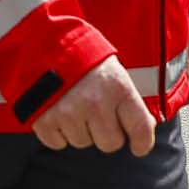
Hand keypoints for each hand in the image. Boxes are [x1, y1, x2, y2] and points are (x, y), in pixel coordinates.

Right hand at [32, 57, 156, 155]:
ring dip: (79, 130)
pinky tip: (56, 112)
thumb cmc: (84, 59)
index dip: (142, 143)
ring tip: (73, 107)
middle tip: (96, 115)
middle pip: (110, 144)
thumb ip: (129, 101)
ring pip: (82, 143)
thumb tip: (145, 127)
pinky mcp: (44, 120)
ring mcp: (68, 112)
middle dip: (105, 133)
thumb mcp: (114, 73)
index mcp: (118, 88)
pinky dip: (57, 132)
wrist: (43, 42)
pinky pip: (57, 143)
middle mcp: (95, 102)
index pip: (140, 129)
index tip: (138, 147)